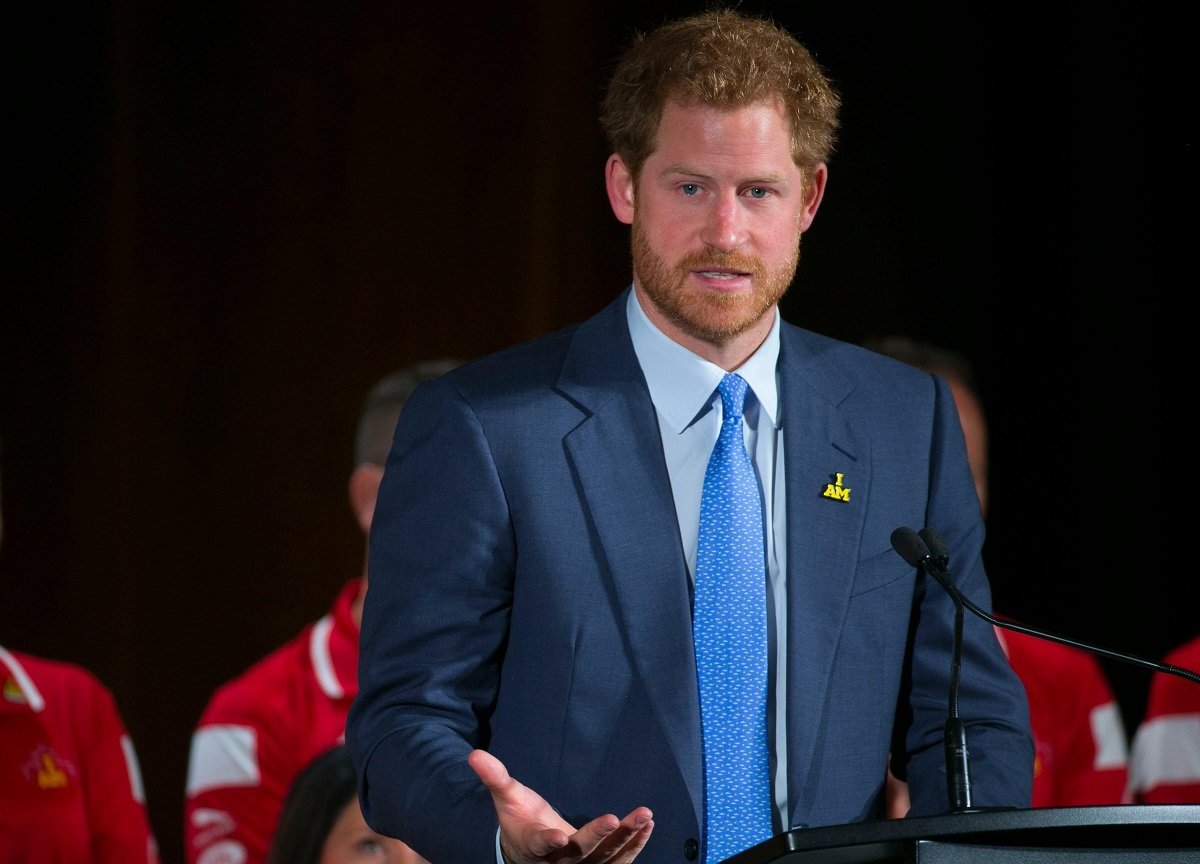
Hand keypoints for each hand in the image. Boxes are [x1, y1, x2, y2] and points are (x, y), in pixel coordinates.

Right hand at [468, 748, 653, 862]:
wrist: (531, 851)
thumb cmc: (520, 820)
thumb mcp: (507, 798)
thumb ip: (495, 778)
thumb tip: (474, 754)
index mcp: (533, 845)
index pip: (540, 845)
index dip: (548, 841)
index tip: (558, 835)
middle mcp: (558, 862)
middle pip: (579, 853)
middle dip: (597, 838)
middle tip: (614, 819)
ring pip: (605, 858)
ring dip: (626, 839)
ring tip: (644, 816)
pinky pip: (619, 859)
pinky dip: (635, 845)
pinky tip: (648, 825)